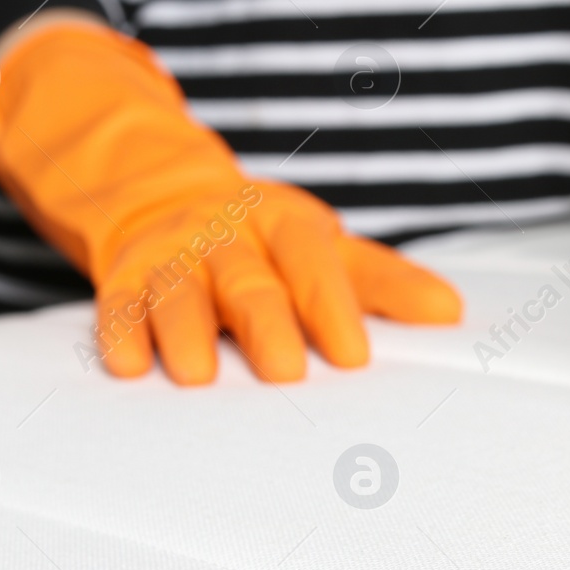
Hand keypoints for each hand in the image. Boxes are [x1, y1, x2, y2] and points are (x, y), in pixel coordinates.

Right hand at [0, 17, 460, 383]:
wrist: (161, 193)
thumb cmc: (263, 239)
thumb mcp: (323, 247)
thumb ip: (383, 283)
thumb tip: (451, 313)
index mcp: (283, 224)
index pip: (313, 261)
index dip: (333, 306)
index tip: (354, 357)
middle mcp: (227, 235)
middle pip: (249, 280)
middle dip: (265, 324)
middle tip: (284, 374)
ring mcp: (172, 253)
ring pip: (178, 289)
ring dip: (186, 329)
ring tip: (199, 376)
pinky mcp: (123, 274)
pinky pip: (117, 301)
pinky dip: (120, 331)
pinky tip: (129, 364)